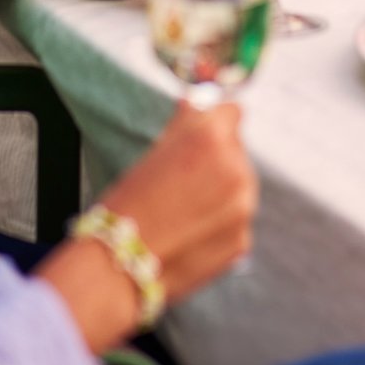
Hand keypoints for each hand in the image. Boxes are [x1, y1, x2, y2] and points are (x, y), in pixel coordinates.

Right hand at [98, 102, 255, 305]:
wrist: (121, 262)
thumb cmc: (130, 200)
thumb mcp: (156, 149)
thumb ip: (187, 121)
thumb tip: (198, 102)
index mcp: (212, 137)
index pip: (232, 111)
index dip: (214, 122)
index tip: (203, 136)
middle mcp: (236, 168)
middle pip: (236, 150)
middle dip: (217, 160)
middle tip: (184, 182)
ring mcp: (243, 207)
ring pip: (240, 186)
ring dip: (221, 193)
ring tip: (184, 211)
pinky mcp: (243, 241)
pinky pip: (236, 222)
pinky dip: (220, 226)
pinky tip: (190, 233)